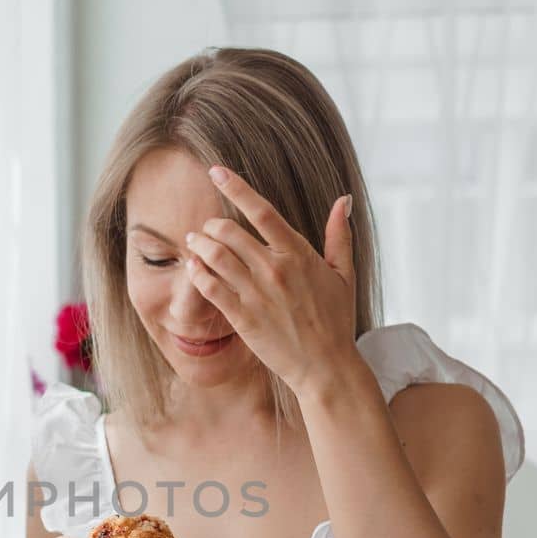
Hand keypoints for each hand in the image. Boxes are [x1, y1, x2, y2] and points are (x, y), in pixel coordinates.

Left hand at [184, 165, 356, 397]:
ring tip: (193, 242)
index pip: (261, 211)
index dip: (235, 187)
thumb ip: (339, 235)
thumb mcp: (344, 274)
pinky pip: (210, 288)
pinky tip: (192, 267)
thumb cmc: (336, 320)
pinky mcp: (243, 318)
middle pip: (229, 232)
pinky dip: (197, 273)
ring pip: (215, 257)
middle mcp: (275, 269)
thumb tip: (343, 200)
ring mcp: (257, 294)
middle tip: (204, 228)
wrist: (326, 366)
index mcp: (298, 253)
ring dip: (199, 245)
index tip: (216, 171)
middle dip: (210, 225)